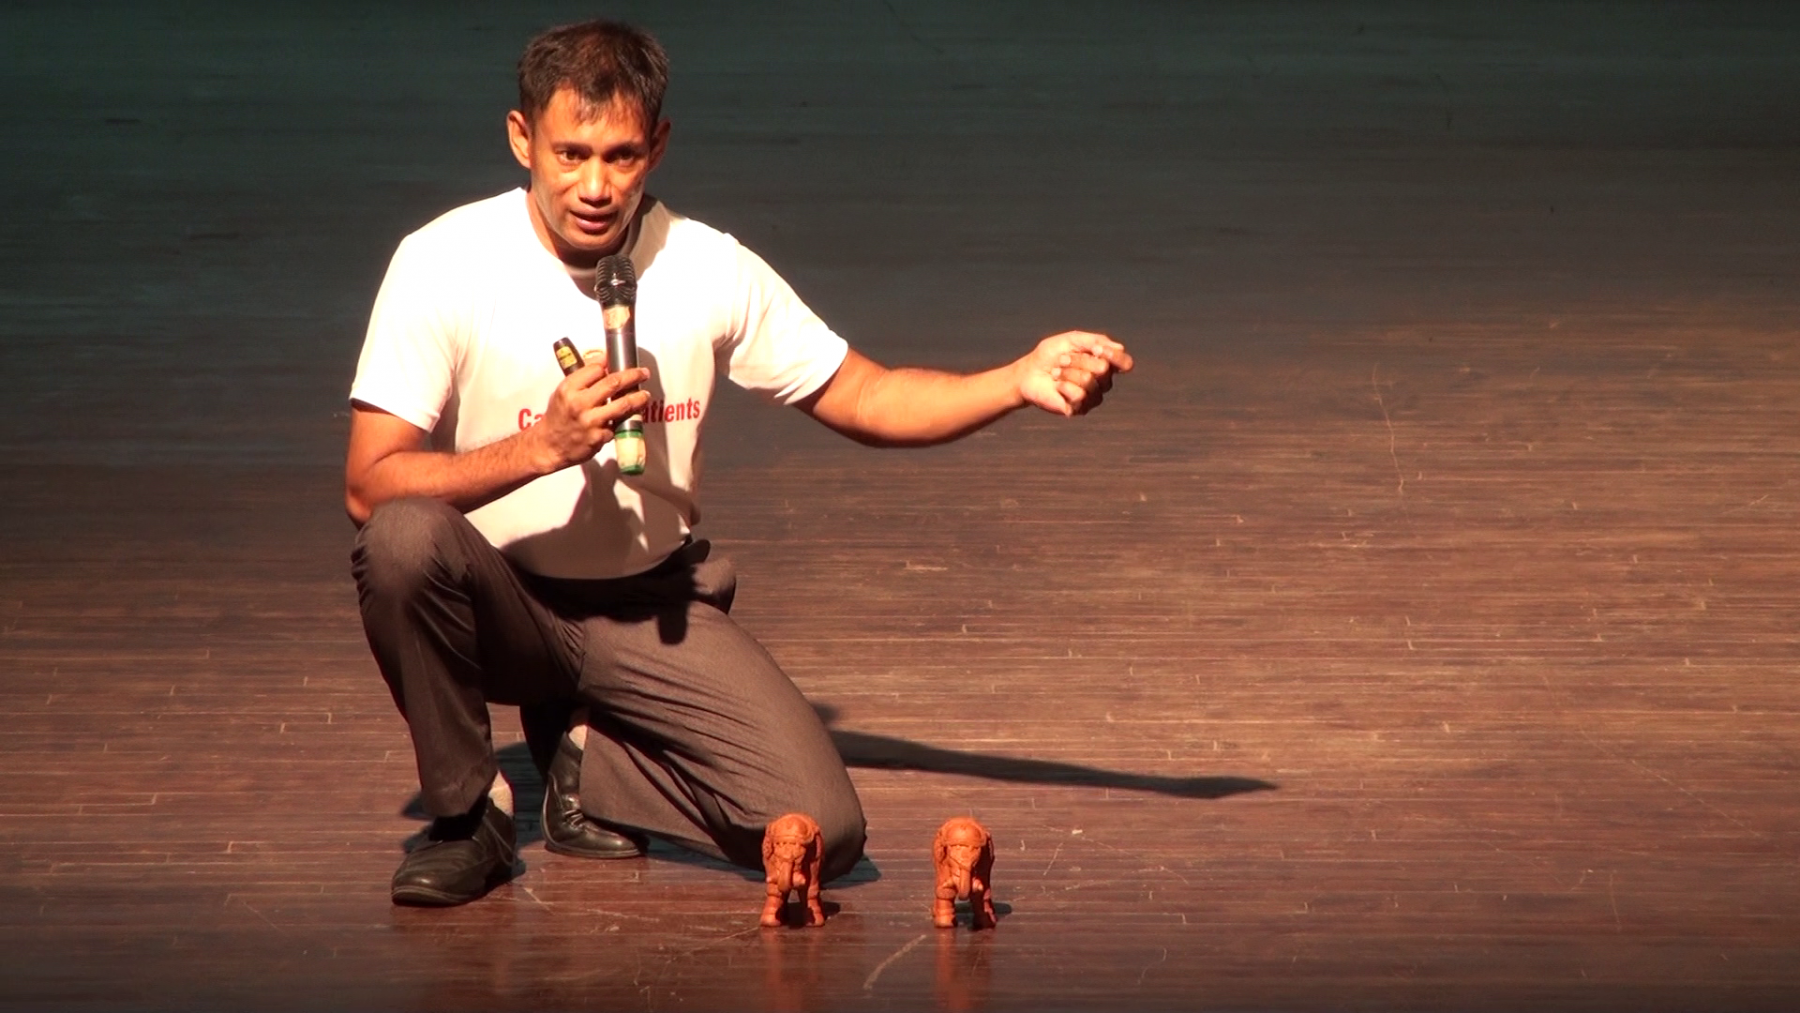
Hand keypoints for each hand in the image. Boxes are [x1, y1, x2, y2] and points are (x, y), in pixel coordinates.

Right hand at [527, 363, 651, 471]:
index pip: (596, 369)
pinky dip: (625, 420)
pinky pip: (618, 425)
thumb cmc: (558, 417)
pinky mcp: (599, 437)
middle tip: (643, 373)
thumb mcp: (563, 392)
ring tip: (645, 395)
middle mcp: (580, 403)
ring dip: (638, 398)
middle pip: (613, 383)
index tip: (622, 362)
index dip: (610, 364)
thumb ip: (582, 378)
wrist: (549, 446)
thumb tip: (603, 360)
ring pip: (622, 405)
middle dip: (633, 376)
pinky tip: (632, 416)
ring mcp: (591, 421)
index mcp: (569, 388)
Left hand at [1015, 330, 1132, 415]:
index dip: (1114, 356)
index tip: (1096, 349)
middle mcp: (1102, 382)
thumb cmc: (1049, 355)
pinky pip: (1080, 396)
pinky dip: (1064, 386)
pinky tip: (1057, 386)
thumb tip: (1119, 348)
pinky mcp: (1079, 409)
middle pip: (1103, 369)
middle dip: (1079, 360)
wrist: (1028, 373)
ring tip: (1056, 372)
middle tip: (1062, 360)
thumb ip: (1096, 340)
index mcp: (1104, 364)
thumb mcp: (1072, 340)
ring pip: (1090, 381)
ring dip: (1069, 372)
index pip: (1125, 363)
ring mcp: (1092, 397)